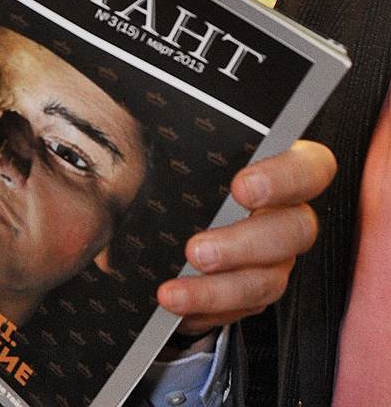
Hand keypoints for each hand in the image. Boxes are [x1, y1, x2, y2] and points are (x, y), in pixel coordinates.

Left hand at [157, 140, 336, 334]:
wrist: (154, 229)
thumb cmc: (170, 178)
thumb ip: (164, 146)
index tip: (242, 187)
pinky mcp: (252, 294)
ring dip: (218, 289)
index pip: (310, 167)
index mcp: (276, 170)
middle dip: (244, 244)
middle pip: (294, 231)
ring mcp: (274, 260)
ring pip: (267, 280)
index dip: (286, 178)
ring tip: (172, 292)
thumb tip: (132, 132)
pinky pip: (240, 310)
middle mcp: (285, 216)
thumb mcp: (168, 158)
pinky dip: (205, 309)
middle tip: (196, 251)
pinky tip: (175, 305)